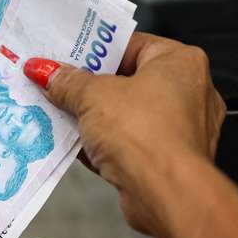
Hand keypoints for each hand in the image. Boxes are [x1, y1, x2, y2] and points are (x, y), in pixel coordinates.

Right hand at [23, 33, 226, 236]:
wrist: (165, 193)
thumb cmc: (146, 135)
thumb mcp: (92, 96)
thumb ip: (67, 81)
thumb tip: (48, 72)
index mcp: (181, 62)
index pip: (130, 44)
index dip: (94, 50)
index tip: (66, 56)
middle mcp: (189, 92)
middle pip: (126, 81)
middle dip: (89, 87)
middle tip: (58, 84)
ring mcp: (180, 129)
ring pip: (126, 115)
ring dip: (93, 118)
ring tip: (61, 114)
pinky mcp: (168, 160)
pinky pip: (129, 143)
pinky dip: (104, 143)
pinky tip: (76, 145)